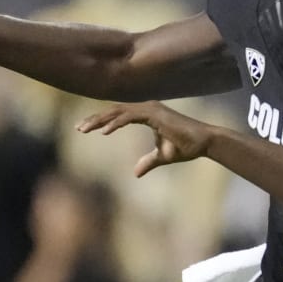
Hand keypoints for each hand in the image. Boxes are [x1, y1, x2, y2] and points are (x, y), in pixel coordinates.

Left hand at [77, 101, 214, 176]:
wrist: (204, 144)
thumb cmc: (186, 147)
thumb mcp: (162, 157)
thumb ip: (148, 161)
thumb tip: (135, 173)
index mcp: (147, 114)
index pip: (118, 115)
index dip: (101, 121)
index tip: (84, 129)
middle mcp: (147, 108)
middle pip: (114, 111)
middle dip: (95, 119)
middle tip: (78, 128)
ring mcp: (151, 109)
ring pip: (118, 111)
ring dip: (100, 120)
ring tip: (84, 129)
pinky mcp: (155, 114)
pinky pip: (130, 117)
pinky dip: (116, 123)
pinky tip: (103, 132)